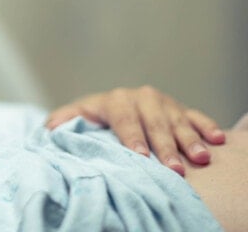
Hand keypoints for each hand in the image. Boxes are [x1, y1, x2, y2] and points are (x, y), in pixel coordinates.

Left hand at [45, 86, 225, 174]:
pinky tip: (217, 140)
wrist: (114, 105)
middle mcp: (141, 97)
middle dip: (165, 146)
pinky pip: (197, 116)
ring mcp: (164, 103)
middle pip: (154, 123)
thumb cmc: (94, 118)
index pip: (124, 118)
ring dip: (190, 140)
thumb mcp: (77, 116)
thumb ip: (63, 121)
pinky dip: (207, 126)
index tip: (139, 156)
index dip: (132, 137)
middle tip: (174, 168)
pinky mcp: (180, 109)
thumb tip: (48, 128)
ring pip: (178, 121)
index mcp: (115, 100)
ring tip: (200, 158)